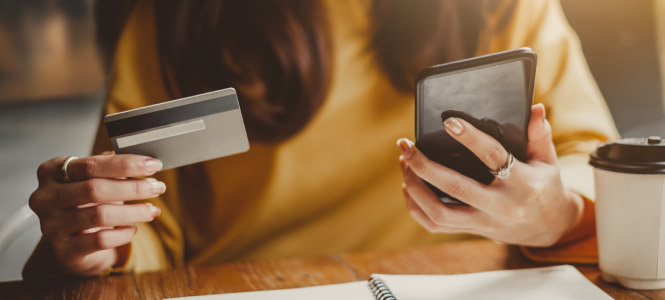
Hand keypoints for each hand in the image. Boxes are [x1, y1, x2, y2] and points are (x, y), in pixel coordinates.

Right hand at [29, 153, 164, 275]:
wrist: (75, 241)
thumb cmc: (88, 202)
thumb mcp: (96, 179)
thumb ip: (114, 167)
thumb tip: (146, 161)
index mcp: (52, 171)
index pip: (91, 164)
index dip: (126, 164)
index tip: (153, 165)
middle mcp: (45, 197)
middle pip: (94, 189)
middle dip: (133, 187)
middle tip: (157, 187)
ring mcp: (51, 226)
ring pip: (100, 215)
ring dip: (134, 211)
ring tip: (152, 210)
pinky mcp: (65, 250)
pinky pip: (101, 240)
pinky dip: (123, 233)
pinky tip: (133, 229)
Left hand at [397, 104, 583, 246]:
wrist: (549, 227)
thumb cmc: (545, 186)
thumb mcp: (548, 160)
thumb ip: (539, 134)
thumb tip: (534, 108)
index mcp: (523, 184)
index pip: (493, 157)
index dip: (471, 138)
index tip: (449, 122)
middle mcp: (501, 206)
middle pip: (455, 187)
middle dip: (425, 166)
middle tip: (406, 145)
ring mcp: (484, 222)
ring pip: (439, 212)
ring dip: (415, 187)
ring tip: (405, 162)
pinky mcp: (472, 231)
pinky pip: (436, 225)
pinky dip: (416, 208)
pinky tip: (408, 186)